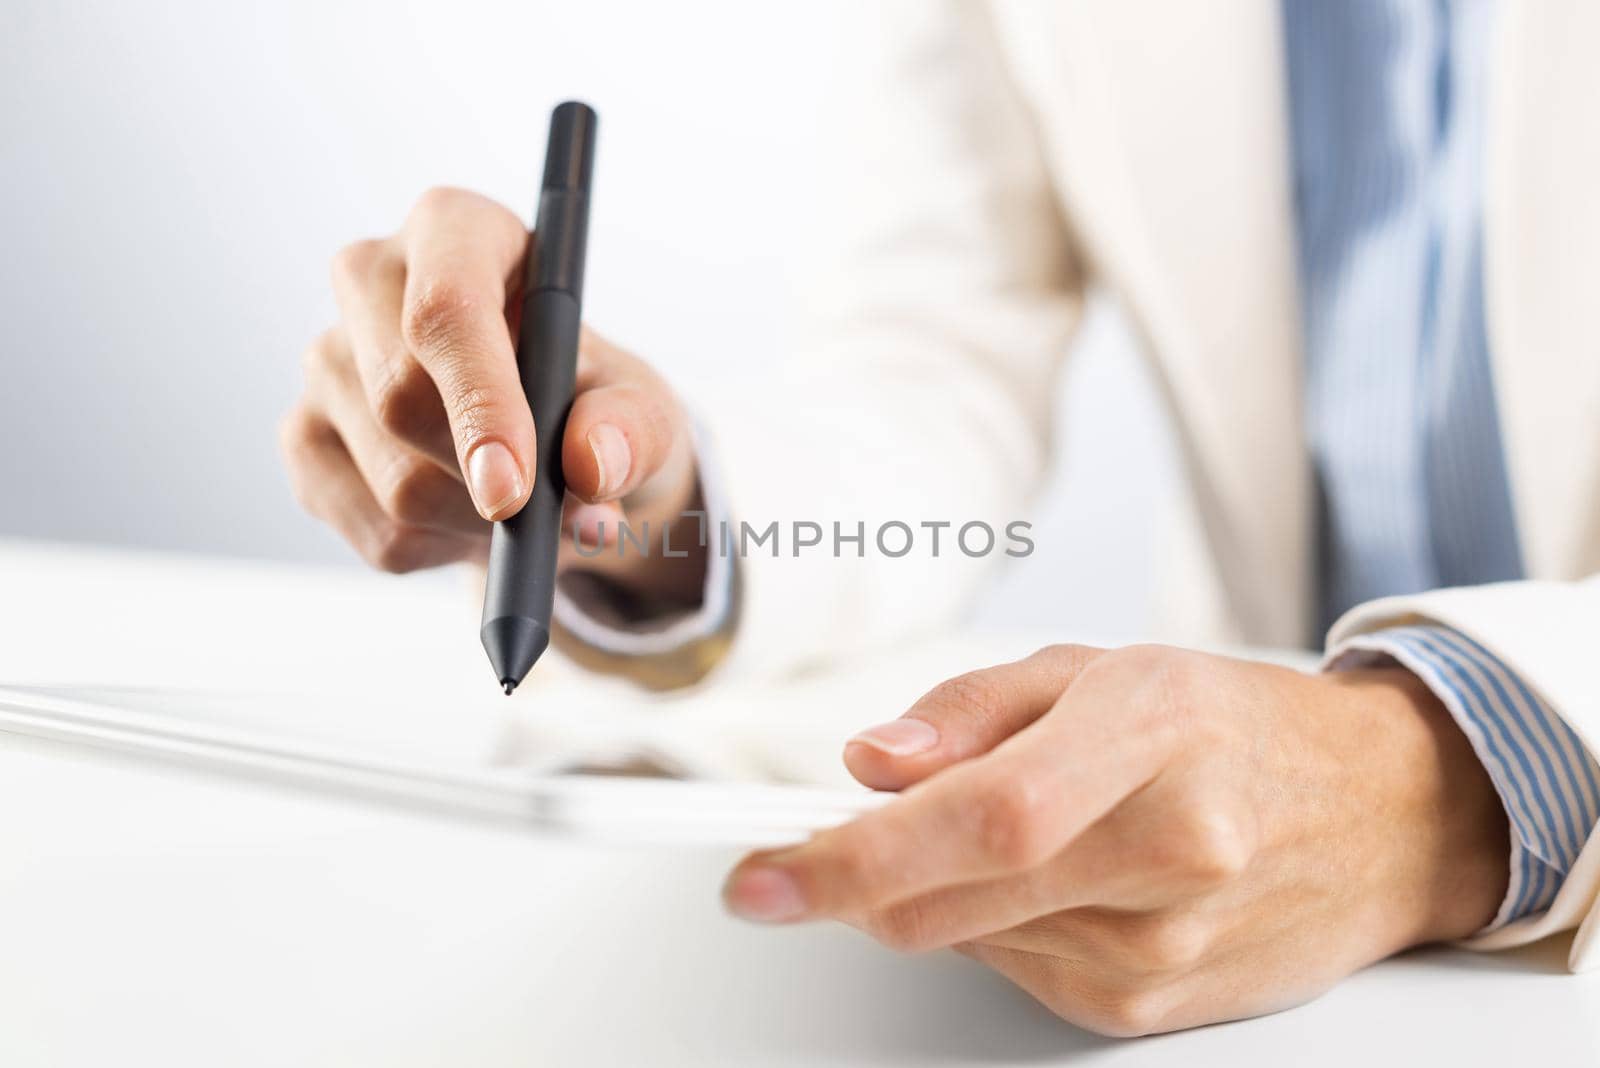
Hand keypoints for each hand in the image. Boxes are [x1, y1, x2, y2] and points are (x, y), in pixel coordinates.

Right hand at [282, 187, 703, 600]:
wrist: (556, 448)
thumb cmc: (596, 403)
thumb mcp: (643, 409)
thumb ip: (630, 429)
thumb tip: (589, 463)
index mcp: (456, 230)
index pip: (444, 307)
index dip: (479, 402)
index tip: (516, 491)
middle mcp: (369, 277)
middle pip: (399, 399)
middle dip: (488, 482)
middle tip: (566, 514)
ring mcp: (325, 360)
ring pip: (392, 482)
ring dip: (479, 525)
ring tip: (529, 510)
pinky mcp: (305, 440)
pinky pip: (375, 534)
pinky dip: (445, 551)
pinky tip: (472, 519)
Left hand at [723, 644, 1508, 1035]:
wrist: (1379, 815)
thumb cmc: (1230, 726)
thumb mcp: (1099, 668)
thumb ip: (967, 713)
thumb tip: (868, 765)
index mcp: (1150, 736)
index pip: (979, 818)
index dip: (850, 857)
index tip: (758, 877)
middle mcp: (1168, 853)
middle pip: (946, 904)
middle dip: (852, 882)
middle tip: (829, 840)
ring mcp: (1166, 947)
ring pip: (963, 943)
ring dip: (941, 891)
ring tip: (1023, 830)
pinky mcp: (1156, 1007)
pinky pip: (1015, 974)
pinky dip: (996, 927)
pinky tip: (1061, 881)